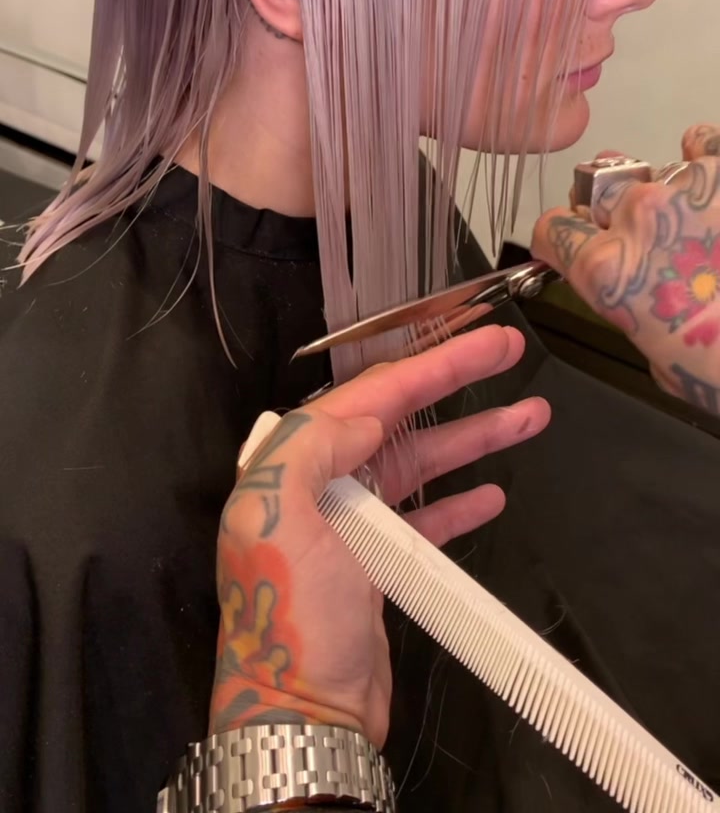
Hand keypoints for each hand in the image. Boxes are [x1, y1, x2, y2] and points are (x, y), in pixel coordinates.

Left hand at [210, 324, 549, 746]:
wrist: (304, 718)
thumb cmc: (291, 618)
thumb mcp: (279, 520)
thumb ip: (311, 448)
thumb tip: (363, 417)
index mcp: (293, 465)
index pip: (369, 397)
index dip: (430, 364)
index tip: (483, 341)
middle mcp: (321, 486)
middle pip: (400, 419)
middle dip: (456, 382)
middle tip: (511, 353)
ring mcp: (354, 527)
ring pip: (421, 464)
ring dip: (473, 439)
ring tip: (530, 416)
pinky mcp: (381, 567)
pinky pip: (427, 518)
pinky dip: (459, 501)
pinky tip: (494, 492)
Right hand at [532, 123, 719, 414]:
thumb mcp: (654, 350)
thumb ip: (628, 301)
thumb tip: (630, 282)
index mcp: (606, 268)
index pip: (554, 228)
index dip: (566, 239)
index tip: (577, 246)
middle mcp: (638, 216)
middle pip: (603, 197)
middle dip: (620, 218)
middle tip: (658, 248)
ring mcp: (687, 186)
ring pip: (654, 173)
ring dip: (667, 195)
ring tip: (699, 226)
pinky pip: (701, 140)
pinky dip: (703, 155)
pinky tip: (711, 181)